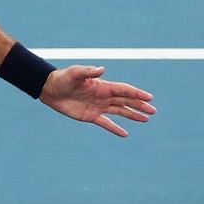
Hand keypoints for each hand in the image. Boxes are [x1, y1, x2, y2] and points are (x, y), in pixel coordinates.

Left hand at [40, 65, 155, 136]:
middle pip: (126, 101)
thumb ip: (89, 71)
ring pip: (120, 111)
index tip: (149, 98)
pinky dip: (115, 129)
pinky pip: (106, 123)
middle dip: (139, 105)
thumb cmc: (63, 78)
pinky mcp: (90, 116)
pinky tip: (125, 134)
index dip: (137, 94)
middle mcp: (103, 96)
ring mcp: (98, 106)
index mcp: (103, 86)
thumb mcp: (75, 73)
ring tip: (146, 119)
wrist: (50, 89)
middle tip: (153, 111)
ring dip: (132, 115)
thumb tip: (102, 69)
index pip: (124, 90)